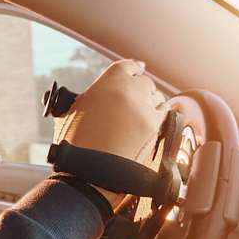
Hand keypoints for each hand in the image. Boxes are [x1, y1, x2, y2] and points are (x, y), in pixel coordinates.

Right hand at [53, 59, 164, 203]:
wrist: (90, 172)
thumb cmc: (75, 144)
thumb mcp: (73, 111)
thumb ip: (91, 97)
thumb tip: (97, 96)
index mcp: (110, 81)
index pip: (128, 66)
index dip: (132, 68)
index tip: (137, 68)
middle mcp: (132, 90)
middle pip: (144, 82)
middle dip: (139, 87)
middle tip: (132, 97)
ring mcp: (146, 109)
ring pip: (157, 97)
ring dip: (150, 100)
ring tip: (140, 110)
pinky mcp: (156, 127)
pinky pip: (164, 113)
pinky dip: (159, 113)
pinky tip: (152, 118)